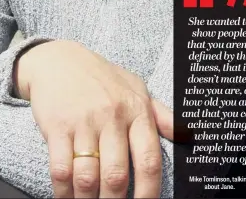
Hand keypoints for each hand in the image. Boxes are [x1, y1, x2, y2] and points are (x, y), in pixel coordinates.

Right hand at [14, 40, 172, 198]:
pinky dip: (64, 191)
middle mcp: (112, 116)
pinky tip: (67, 195)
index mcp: (136, 110)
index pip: (149, 160)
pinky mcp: (58, 127)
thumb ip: (160, 114)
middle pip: (116, 176)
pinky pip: (61, 170)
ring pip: (88, 178)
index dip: (148, 192)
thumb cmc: (101, 78)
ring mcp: (84, 122)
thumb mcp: (135, 87)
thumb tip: (187, 134)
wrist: (58, 60)